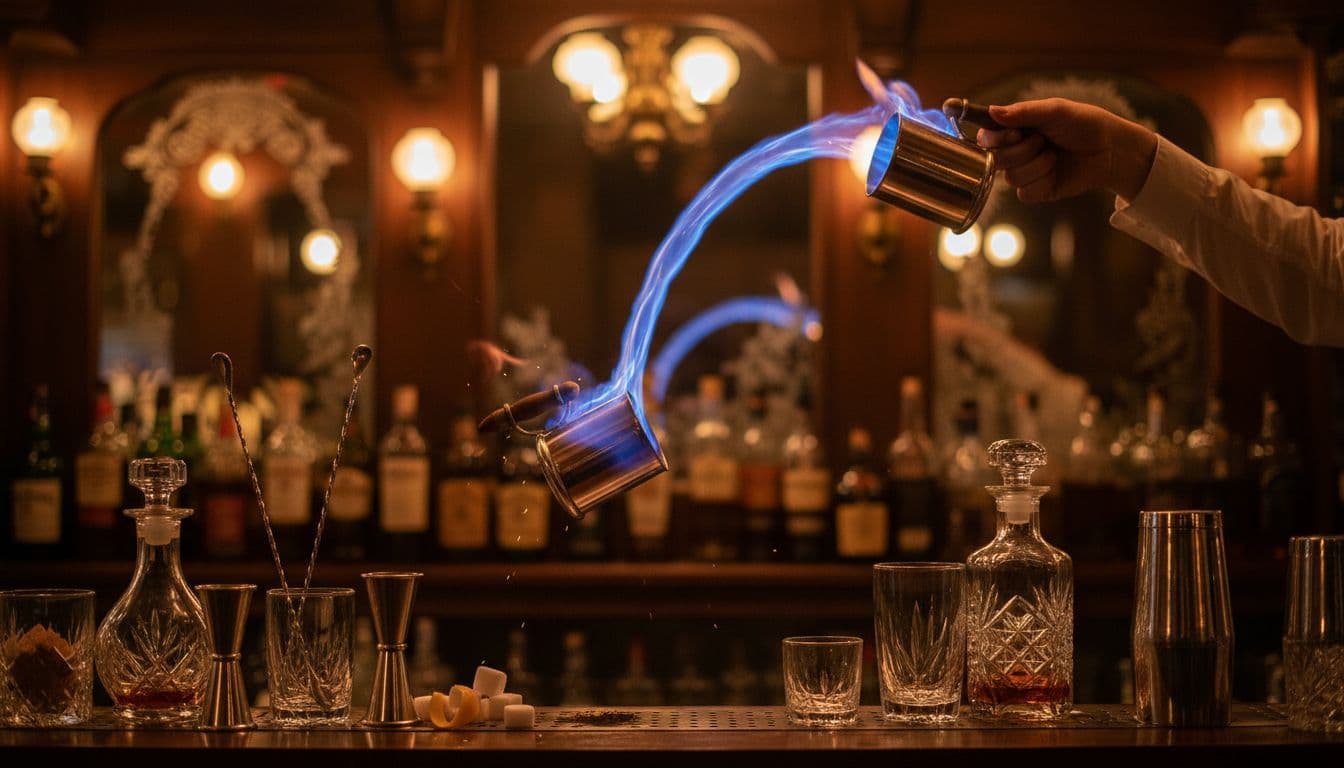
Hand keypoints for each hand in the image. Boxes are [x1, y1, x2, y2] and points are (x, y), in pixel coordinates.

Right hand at [976, 98, 1157, 202]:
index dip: (992, 138)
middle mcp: (1016, 151)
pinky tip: (1056, 171)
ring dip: (1037, 165)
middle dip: (1021, 150)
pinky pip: (1025, 193)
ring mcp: (1026, 172)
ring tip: (1055, 155)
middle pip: (995, 159)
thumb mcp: (1055, 110)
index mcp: (1016, 129)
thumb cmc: (1085, 124)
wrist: (1111, 150)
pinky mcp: (1037, 191)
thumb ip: (1023, 112)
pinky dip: (1042, 180)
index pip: (986, 136)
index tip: (1010, 133)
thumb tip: (991, 111)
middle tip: (1043, 141)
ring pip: (1011, 177)